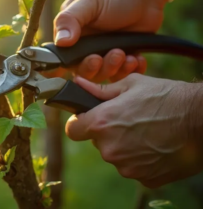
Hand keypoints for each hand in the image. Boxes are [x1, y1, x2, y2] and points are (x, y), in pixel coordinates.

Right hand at [54, 0, 164, 81]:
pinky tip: (138, 59)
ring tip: (128, 56)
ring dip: (115, 69)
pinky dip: (130, 71)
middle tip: (115, 54)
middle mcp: (83, 45)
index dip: (71, 66)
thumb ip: (70, 20)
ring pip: (102, 74)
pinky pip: (121, 74)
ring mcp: (102, 52)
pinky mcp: (121, 57)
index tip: (89, 61)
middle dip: (99, 67)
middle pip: (83, 70)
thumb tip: (61, 42)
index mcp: (69, 32)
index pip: (62, 57)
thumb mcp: (90, 1)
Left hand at [66, 74, 202, 187]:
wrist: (202, 119)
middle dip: (108, 133)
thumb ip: (99, 89)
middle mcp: (109, 149)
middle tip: (129, 120)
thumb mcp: (131, 84)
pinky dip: (142, 159)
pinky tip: (157, 145)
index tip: (89, 119)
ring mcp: (127, 167)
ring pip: (116, 156)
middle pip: (97, 142)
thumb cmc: (167, 96)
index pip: (73, 130)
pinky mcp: (145, 178)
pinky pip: (135, 168)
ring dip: (125, 146)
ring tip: (147, 131)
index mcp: (101, 123)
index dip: (80, 123)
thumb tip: (78, 83)